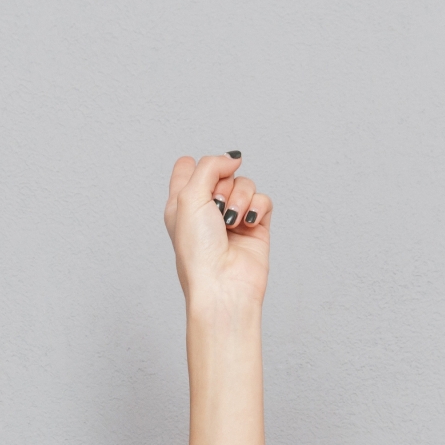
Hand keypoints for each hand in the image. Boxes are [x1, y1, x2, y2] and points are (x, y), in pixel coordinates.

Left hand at [163, 153, 270, 312]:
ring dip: (240, 199)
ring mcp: (233, 217)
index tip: (199, 180)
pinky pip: (263, 199)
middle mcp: (206, 209)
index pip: (188, 167)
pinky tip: (248, 224)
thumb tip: (232, 160)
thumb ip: (209, 167)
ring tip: (232, 222)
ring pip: (244, 184)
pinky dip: (257, 207)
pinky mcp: (256, 226)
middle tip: (215, 209)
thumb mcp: (188, 197)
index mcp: (181, 204)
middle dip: (222, 186)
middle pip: (222, 172)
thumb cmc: (198, 251)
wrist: (223, 285)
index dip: (197, 167)